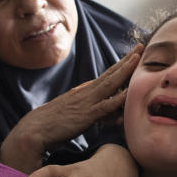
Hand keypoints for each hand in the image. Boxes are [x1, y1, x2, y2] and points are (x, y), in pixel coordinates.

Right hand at [0, 46, 141, 172]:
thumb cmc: (55, 123)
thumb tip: (114, 114)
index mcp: (85, 90)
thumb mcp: (79, 114)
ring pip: (110, 83)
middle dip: (127, 60)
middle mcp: (87, 92)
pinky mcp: (86, 115)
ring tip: (138, 58)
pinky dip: (118, 98)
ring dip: (125, 70)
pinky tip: (130, 92)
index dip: (121, 64)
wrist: (35, 129)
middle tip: (141, 46)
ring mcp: (87, 101)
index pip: (107, 75)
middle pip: (111, 73)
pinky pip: (106, 105)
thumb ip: (97, 112)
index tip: (133, 54)